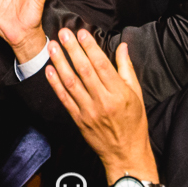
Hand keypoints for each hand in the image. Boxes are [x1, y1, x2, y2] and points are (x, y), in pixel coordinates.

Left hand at [44, 29, 157, 185]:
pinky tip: (49, 70)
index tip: (82, 32)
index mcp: (119, 93)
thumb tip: (123, 46)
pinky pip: (64, 99)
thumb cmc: (134, 123)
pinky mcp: (78, 120)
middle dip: (72, 49)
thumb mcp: (137, 94)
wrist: (125, 154)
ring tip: (52, 46)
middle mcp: (103, 101)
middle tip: (63, 33)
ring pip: (71, 82)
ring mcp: (88, 111)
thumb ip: (126, 68)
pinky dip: (55, 84)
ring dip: (60, 62)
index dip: (90, 47)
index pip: (102, 65)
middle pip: (84, 70)